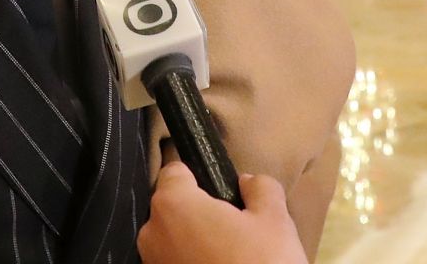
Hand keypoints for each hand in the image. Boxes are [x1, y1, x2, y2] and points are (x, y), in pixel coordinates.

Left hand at [137, 163, 307, 263]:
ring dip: (194, 243)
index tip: (222, 194)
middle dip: (199, 214)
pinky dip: (191, 263)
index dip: (200, 177)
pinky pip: (174, 263)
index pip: (176, 172)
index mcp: (172, 204)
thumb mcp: (275, 221)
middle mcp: (151, 233)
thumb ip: (260, 188)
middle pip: (173, 208)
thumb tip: (248, 182)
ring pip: (173, 239)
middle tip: (233, 231)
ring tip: (228, 257)